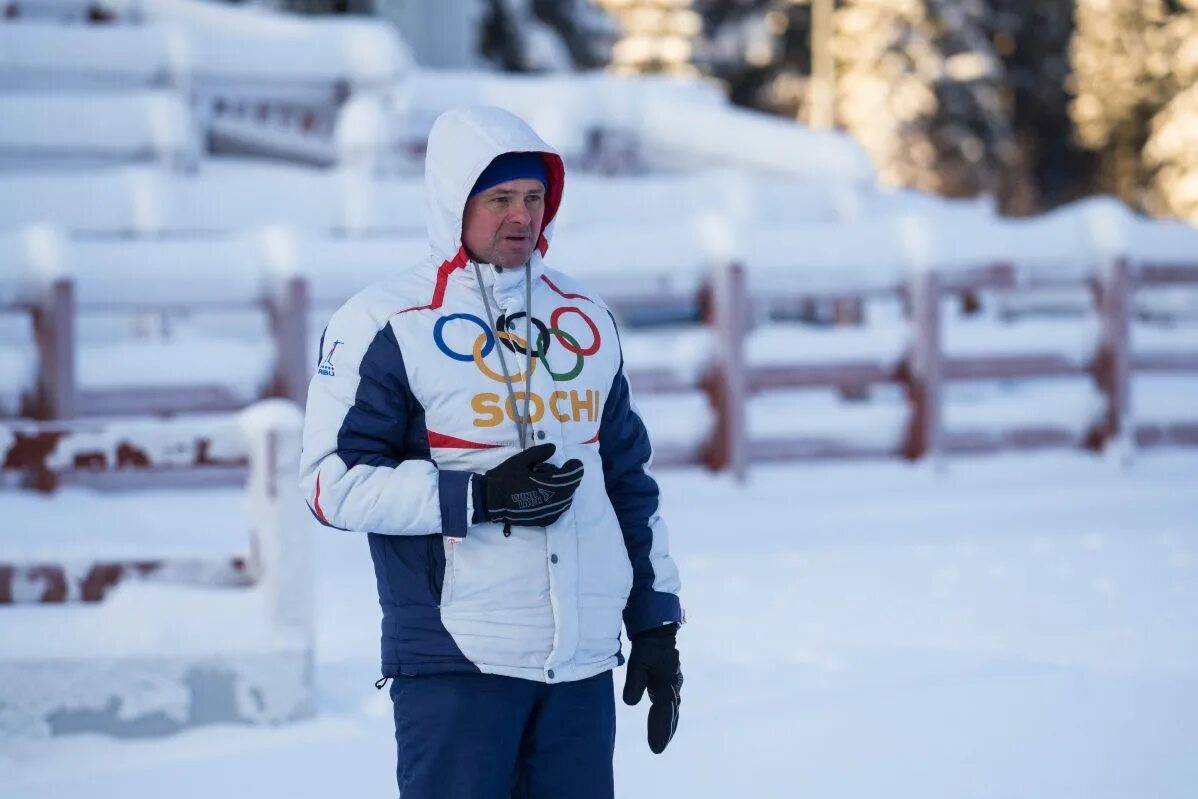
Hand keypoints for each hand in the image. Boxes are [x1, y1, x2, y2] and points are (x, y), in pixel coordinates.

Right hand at [479, 443, 582, 527]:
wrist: (491, 501)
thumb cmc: (505, 479)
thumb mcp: (520, 460)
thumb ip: (539, 452)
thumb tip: (554, 448)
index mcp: (547, 484)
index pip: (571, 476)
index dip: (575, 468)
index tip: (573, 462)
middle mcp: (552, 501)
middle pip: (571, 488)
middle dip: (567, 478)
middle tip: (553, 472)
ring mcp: (550, 513)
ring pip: (567, 499)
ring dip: (564, 489)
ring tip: (547, 483)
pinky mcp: (545, 520)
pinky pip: (560, 509)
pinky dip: (558, 500)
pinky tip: (547, 494)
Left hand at [622, 623, 681, 753]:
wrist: (659, 631)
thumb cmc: (647, 647)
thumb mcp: (637, 664)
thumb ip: (634, 683)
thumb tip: (630, 703)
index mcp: (665, 685)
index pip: (663, 713)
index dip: (659, 731)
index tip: (655, 749)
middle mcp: (672, 687)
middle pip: (670, 714)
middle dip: (665, 731)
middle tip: (657, 749)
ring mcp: (673, 683)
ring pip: (672, 708)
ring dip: (668, 723)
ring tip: (662, 739)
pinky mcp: (670, 679)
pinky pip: (671, 701)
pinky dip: (668, 712)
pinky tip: (665, 716)